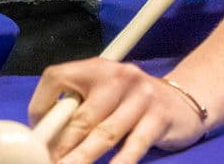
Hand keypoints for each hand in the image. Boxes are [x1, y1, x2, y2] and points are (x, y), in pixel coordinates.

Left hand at [28, 57, 206, 163]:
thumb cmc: (133, 103)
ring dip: (82, 158)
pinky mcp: (159, 117)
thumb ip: (80, 108)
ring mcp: (140, 97)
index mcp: (96, 68)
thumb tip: (46, 136)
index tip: (39, 132)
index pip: (57, 78)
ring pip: (104, 134)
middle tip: (47, 163)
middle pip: (80, 116)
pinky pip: (133, 146)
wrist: (184, 100)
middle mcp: (118, 77)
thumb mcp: (106, 95)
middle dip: (60, 146)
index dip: (41, 105)